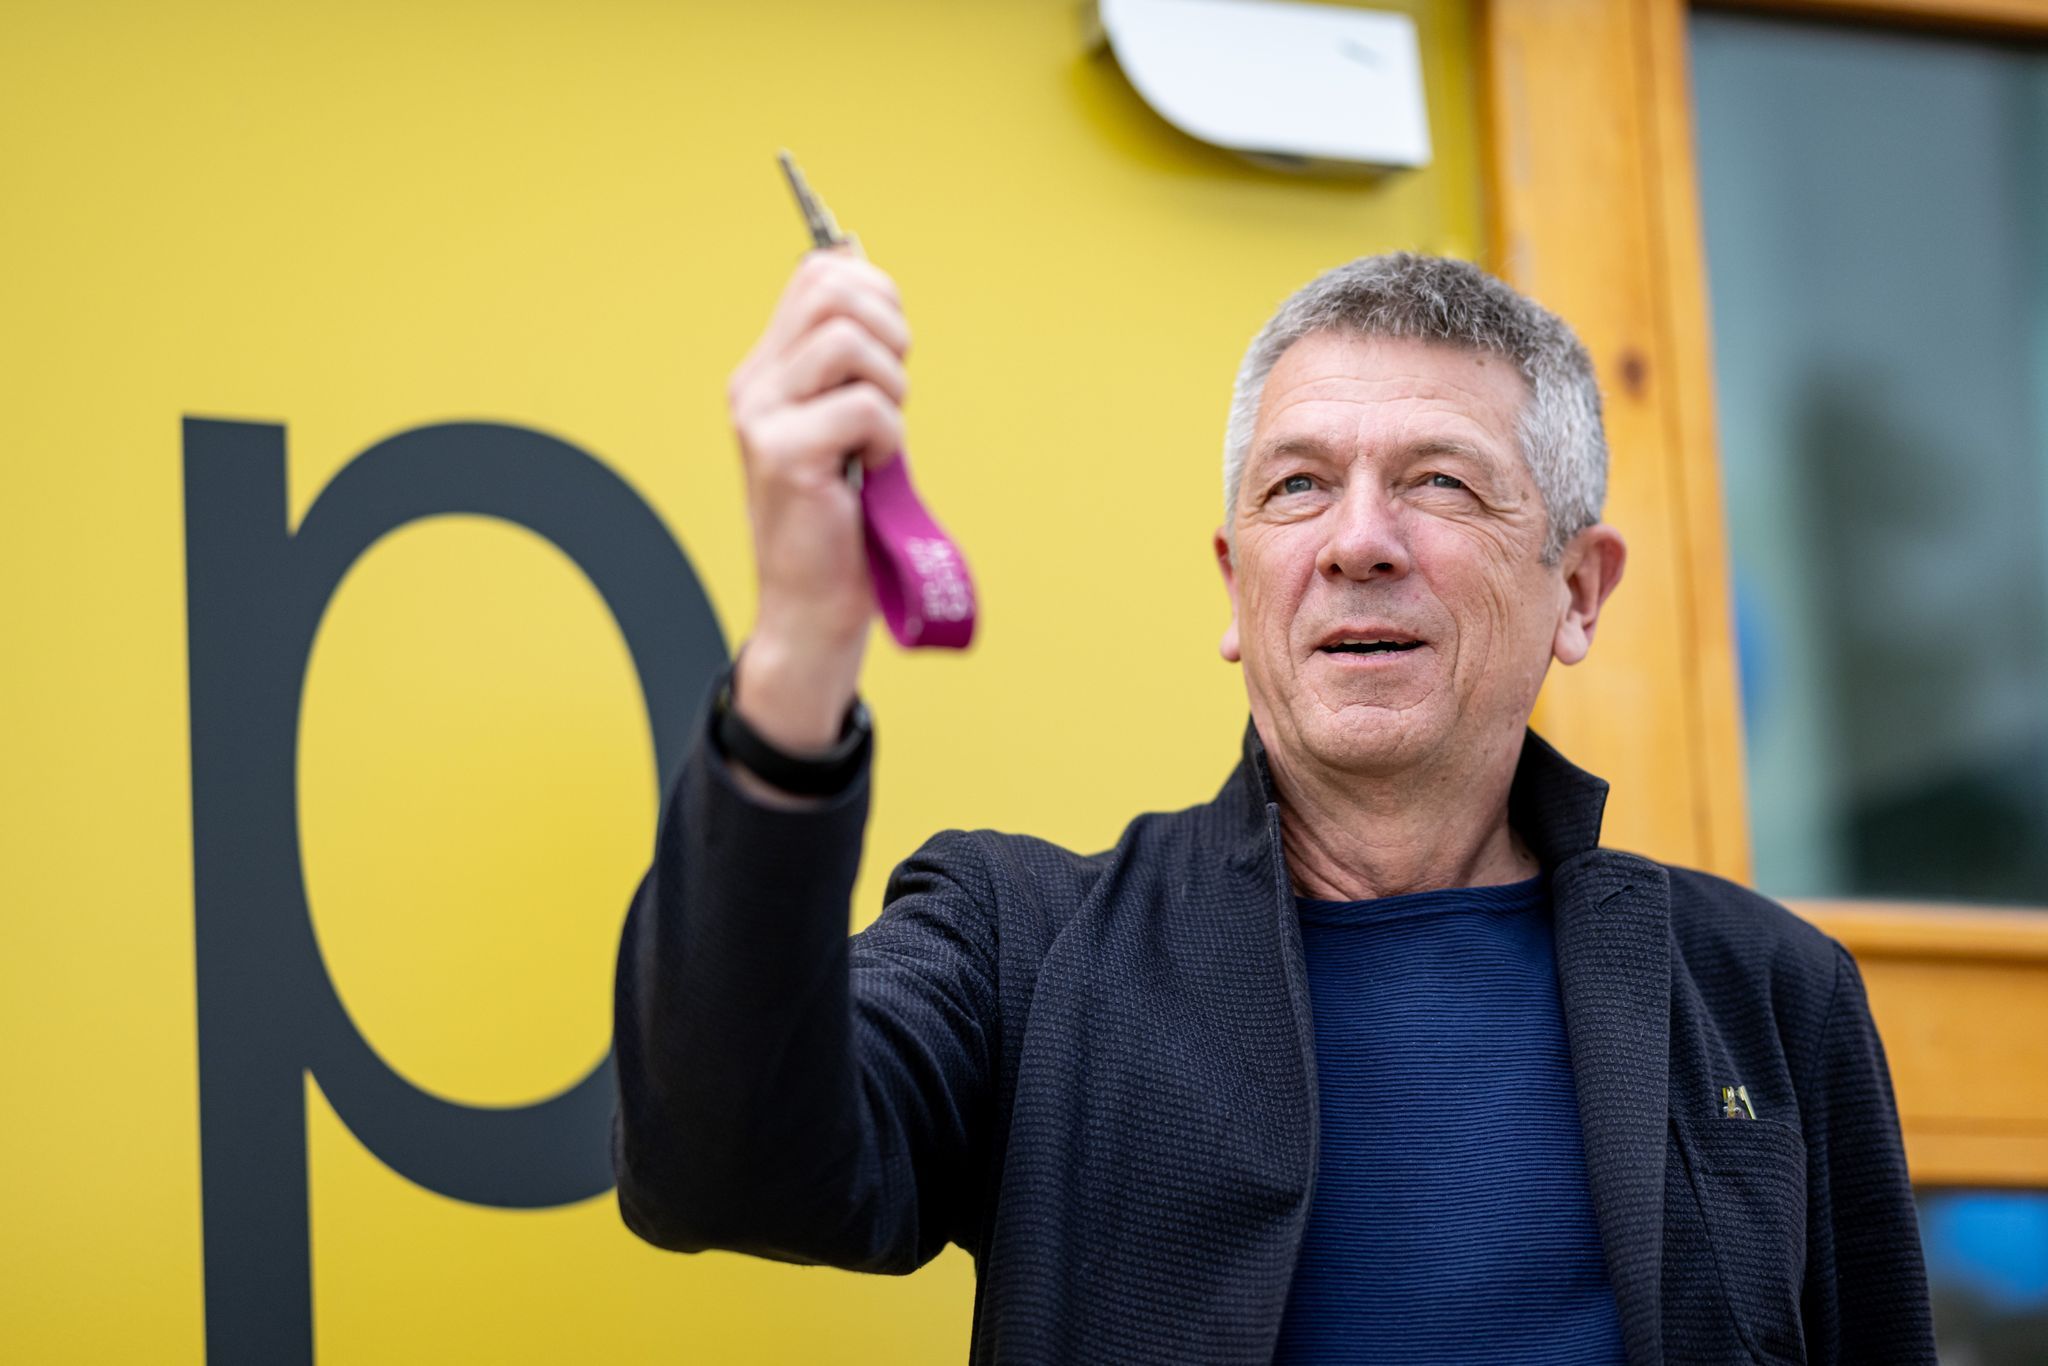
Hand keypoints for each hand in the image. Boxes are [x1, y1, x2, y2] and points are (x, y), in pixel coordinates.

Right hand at [724, 243, 910, 756]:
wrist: (813, 605)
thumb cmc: (845, 520)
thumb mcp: (847, 428)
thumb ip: (853, 365)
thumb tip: (874, 286)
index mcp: (766, 370)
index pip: (818, 274)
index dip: (875, 292)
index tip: (894, 350)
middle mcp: (753, 385)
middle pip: (831, 288)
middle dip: (888, 329)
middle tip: (893, 393)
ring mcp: (761, 417)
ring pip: (850, 341)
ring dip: (891, 388)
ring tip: (879, 440)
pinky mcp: (782, 454)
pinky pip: (865, 408)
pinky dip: (890, 439)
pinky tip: (871, 473)